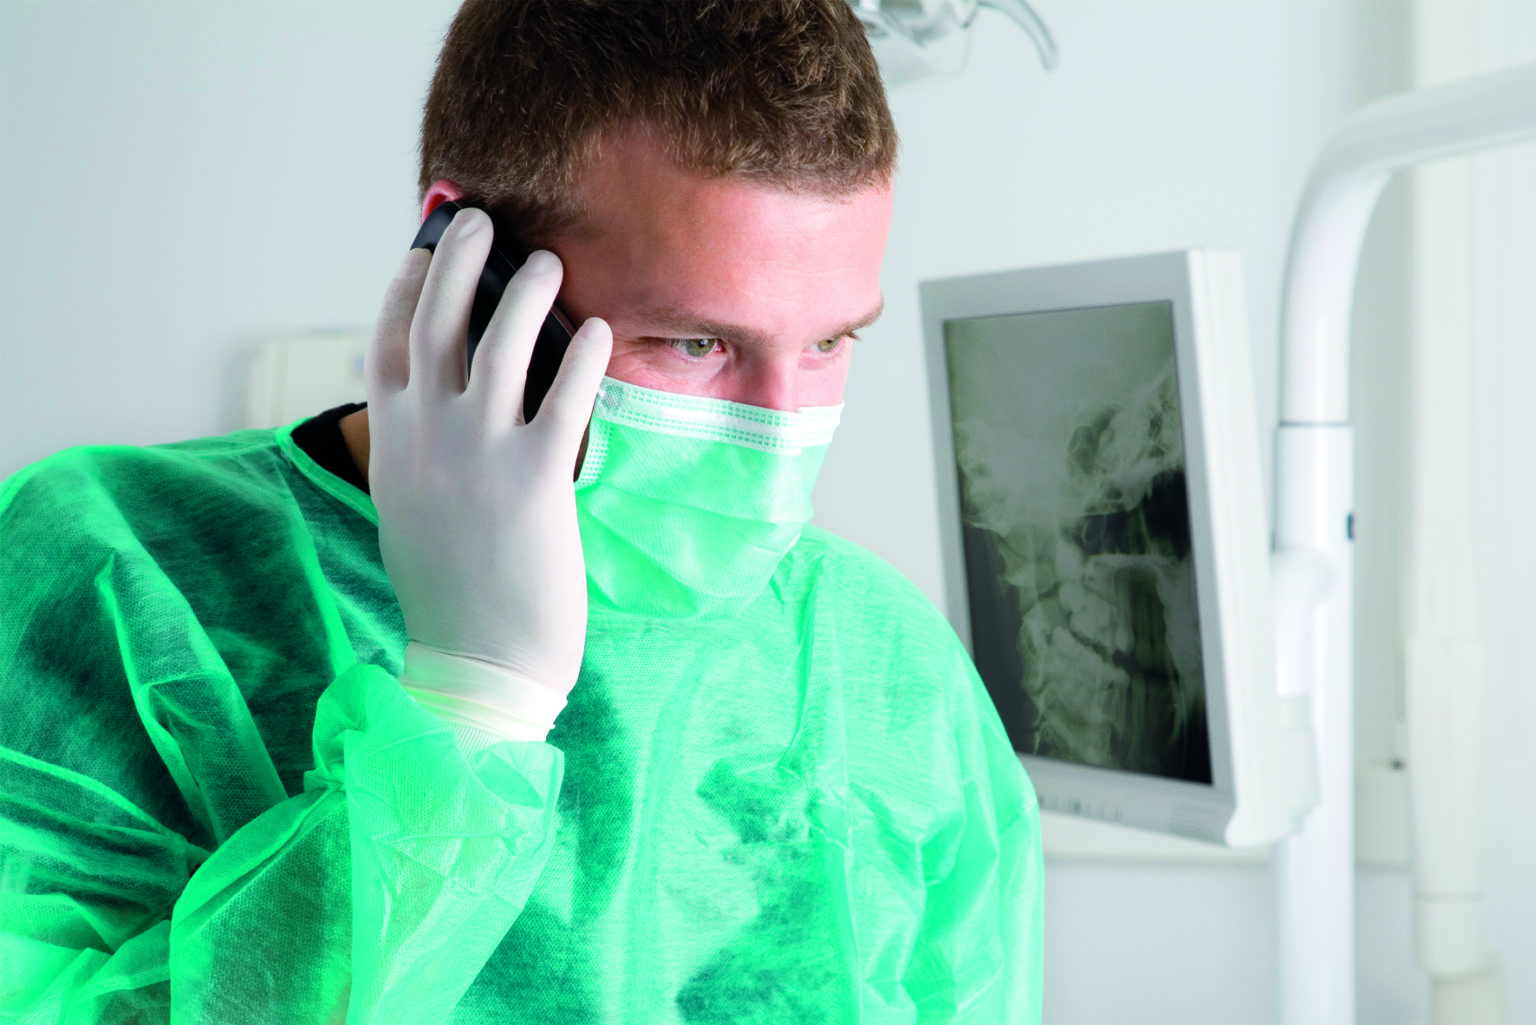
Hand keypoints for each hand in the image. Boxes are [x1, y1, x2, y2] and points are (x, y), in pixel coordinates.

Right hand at [365, 208, 611, 706]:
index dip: (404, 289)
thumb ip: (415, 453)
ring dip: (523, 291)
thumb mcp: (410, 513)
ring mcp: (478, 456)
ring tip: (547, 261)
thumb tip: (434, 404)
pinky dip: (582, 354)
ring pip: (497, 344)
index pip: (387, 347)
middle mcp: (427, 440)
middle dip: (457, 262)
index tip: (422, 250)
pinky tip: (599, 329)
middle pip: (436, 324)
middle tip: (483, 221)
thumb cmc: (452, 594)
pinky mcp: (536, 480)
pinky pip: (563, 396)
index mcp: (392, 447)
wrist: (480, 664)